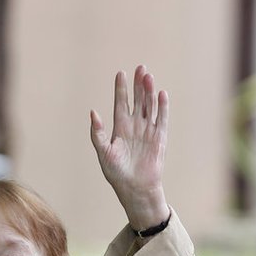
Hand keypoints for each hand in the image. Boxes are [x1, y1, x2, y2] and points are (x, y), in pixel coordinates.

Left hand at [90, 65, 170, 229]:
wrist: (135, 188)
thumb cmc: (116, 173)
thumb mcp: (103, 152)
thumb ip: (97, 133)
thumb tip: (92, 112)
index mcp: (120, 127)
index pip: (121, 103)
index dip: (121, 89)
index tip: (121, 74)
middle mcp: (135, 126)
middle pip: (138, 100)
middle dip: (138, 85)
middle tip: (140, 68)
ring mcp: (148, 131)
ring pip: (150, 106)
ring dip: (150, 92)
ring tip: (148, 77)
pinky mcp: (159, 138)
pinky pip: (162, 119)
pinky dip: (163, 107)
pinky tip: (162, 94)